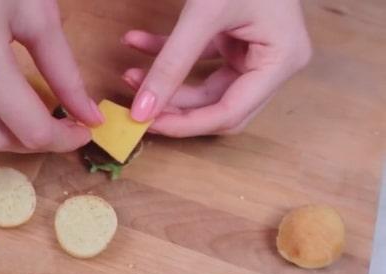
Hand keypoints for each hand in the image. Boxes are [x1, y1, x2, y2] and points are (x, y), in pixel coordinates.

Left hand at [123, 0, 311, 136]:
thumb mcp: (204, 14)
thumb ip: (172, 63)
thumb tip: (142, 109)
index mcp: (280, 60)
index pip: (230, 113)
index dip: (186, 124)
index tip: (146, 124)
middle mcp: (273, 62)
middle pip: (218, 107)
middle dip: (175, 107)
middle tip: (137, 108)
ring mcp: (254, 50)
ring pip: (204, 87)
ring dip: (166, 83)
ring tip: (128, 76)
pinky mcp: (235, 37)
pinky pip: (198, 59)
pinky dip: (167, 55)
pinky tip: (136, 43)